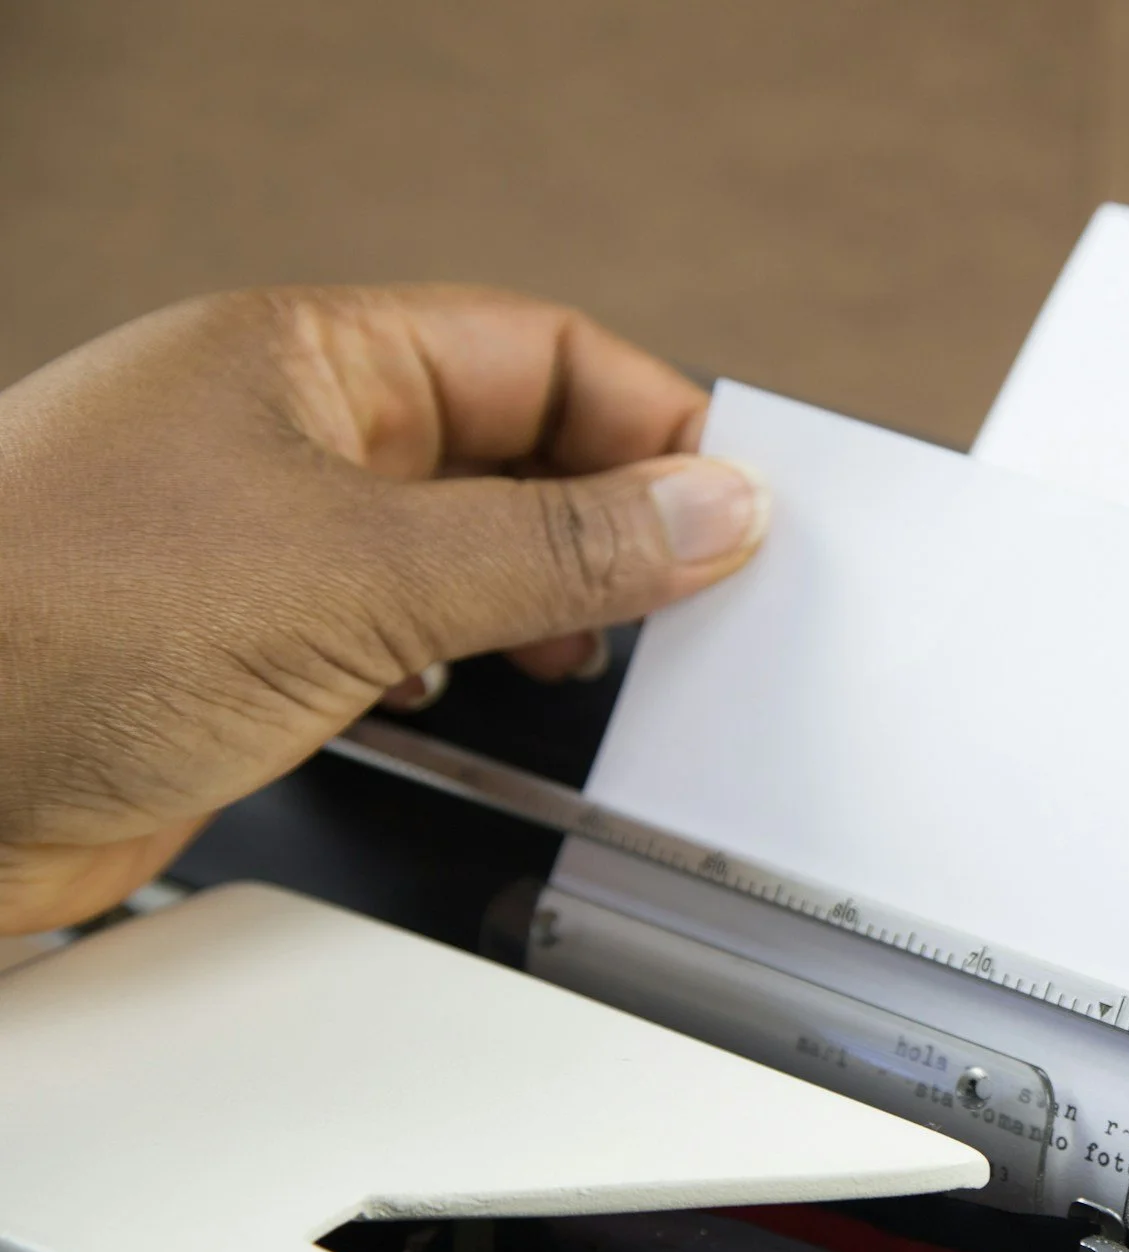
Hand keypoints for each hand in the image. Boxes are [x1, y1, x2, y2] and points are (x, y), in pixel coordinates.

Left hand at [0, 285, 767, 933]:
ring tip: (598, 662)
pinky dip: (471, 666)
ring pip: (469, 550)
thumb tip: (712, 508)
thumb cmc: (42, 625)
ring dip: (546, 604)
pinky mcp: (250, 650)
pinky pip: (412, 634)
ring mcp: (270, 544)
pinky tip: (483, 702)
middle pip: (516, 450)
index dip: (655, 423)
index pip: (542, 352)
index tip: (739, 508)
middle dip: (612, 522)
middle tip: (693, 600)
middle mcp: (291, 437)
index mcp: (308, 356)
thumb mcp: (357, 574)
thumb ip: (557, 547)